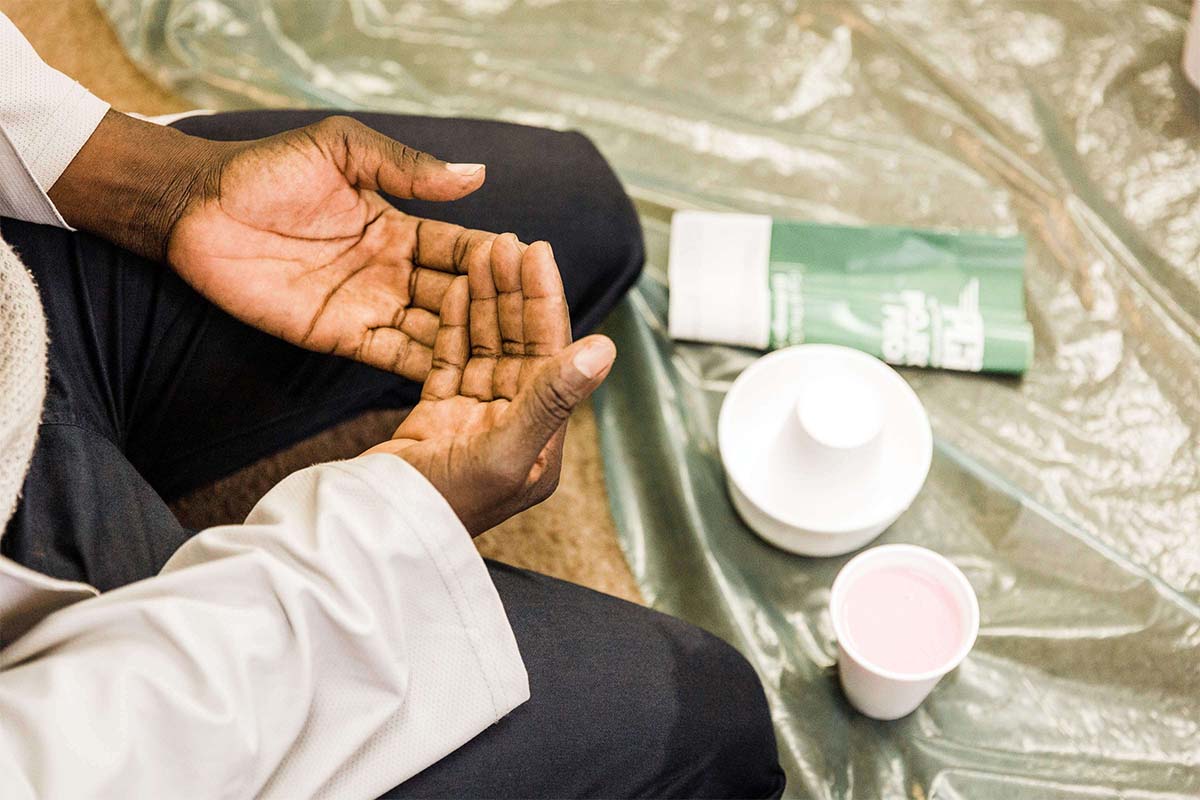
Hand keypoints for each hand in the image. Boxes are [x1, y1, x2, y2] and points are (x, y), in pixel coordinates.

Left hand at [51, 111, 495, 379]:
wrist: (192, 211)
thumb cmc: (263, 172)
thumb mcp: (341, 151)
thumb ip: (406, 168)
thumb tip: (478, 175)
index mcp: (400, 225)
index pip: (462, 248)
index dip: (495, 260)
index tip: (533, 269)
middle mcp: (393, 270)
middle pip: (458, 296)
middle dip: (494, 312)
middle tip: (537, 333)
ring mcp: (368, 307)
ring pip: (434, 331)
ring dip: (470, 347)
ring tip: (512, 367)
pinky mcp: (339, 338)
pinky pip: (392, 356)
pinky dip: (427, 370)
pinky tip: (463, 386)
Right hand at [362, 235, 615, 533]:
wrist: (374, 533)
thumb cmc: (445, 508)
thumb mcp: (507, 452)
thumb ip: (553, 398)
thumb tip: (604, 348)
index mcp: (542, 440)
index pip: (550, 354)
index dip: (544, 301)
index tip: (538, 253)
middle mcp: (514, 426)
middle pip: (520, 343)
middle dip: (515, 291)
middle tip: (508, 241)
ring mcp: (474, 420)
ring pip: (487, 346)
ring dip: (487, 300)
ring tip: (484, 251)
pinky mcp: (438, 416)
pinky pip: (452, 360)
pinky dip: (456, 325)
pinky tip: (459, 288)